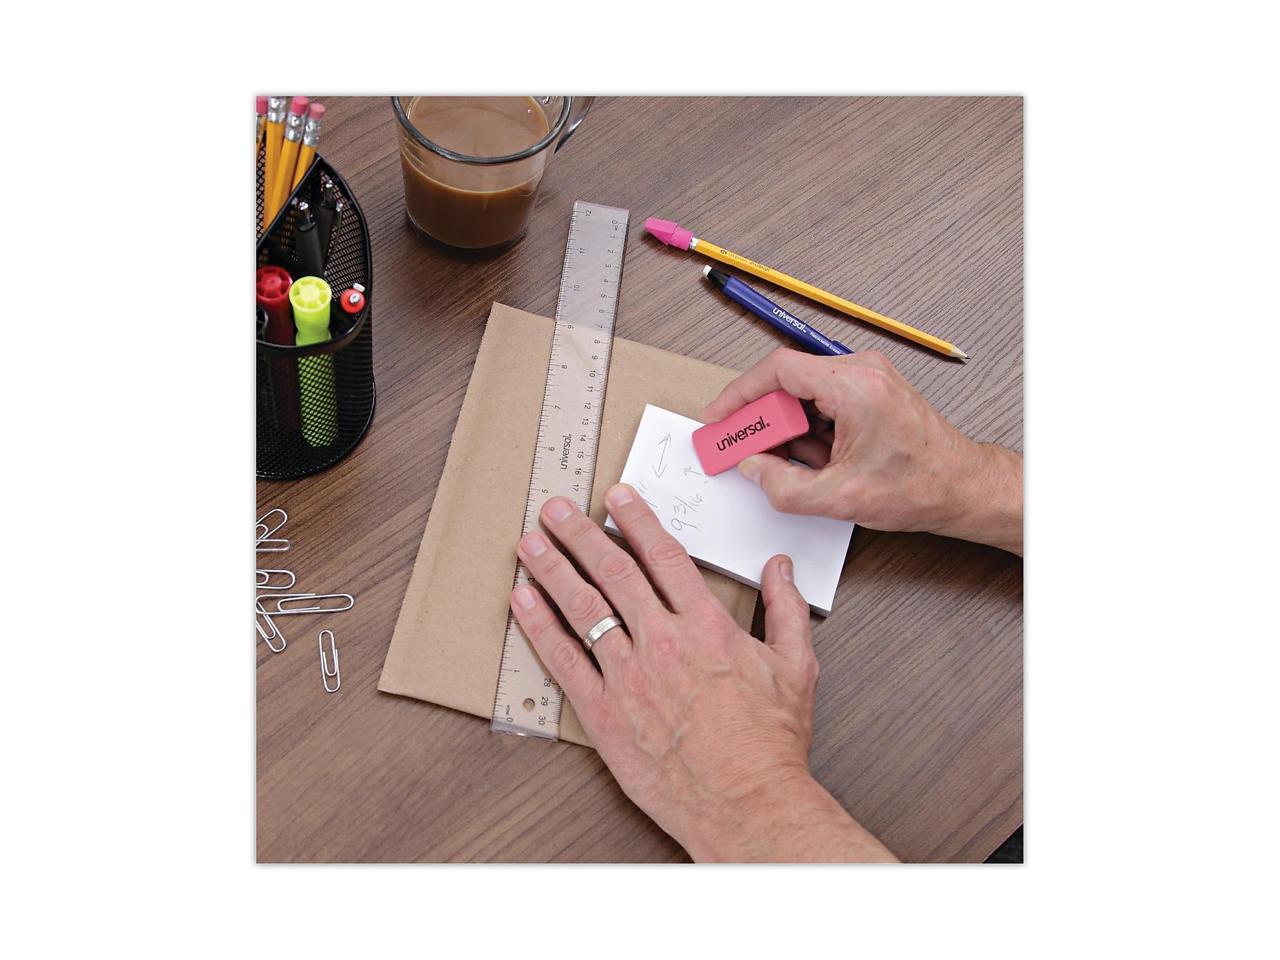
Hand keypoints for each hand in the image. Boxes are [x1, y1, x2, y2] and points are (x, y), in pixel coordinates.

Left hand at [509, 486, 896, 862]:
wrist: (746, 802)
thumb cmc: (769, 743)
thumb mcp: (796, 668)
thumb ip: (787, 609)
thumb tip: (781, 568)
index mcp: (706, 626)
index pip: (663, 556)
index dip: (636, 521)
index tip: (616, 498)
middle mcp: (662, 642)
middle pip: (613, 572)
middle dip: (580, 534)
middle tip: (557, 510)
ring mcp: (628, 676)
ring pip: (582, 609)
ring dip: (552, 570)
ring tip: (531, 545)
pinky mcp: (604, 713)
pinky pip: (562, 661)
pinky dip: (539, 627)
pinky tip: (523, 603)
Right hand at [702, 348, 1022, 554]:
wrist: (964, 487)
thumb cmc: (920, 486)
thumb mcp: (839, 498)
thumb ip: (782, 486)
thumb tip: (751, 468)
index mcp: (854, 386)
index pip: (778, 369)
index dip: (739, 394)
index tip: (719, 417)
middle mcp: (862, 371)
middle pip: (788, 380)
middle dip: (762, 417)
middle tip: (742, 447)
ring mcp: (868, 377)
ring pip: (804, 392)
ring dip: (787, 426)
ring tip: (785, 462)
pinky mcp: (870, 390)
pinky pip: (823, 400)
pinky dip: (808, 427)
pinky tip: (811, 460)